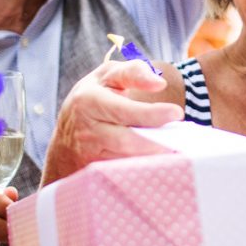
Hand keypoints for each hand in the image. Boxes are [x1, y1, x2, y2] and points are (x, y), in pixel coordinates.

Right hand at [41, 60, 181, 185]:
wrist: (63, 136)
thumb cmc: (92, 98)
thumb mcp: (107, 77)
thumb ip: (134, 71)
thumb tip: (159, 83)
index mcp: (89, 100)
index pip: (123, 110)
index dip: (151, 114)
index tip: (176, 113)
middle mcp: (87, 129)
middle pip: (126, 141)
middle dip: (156, 142)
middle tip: (181, 140)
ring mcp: (89, 154)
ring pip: (126, 160)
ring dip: (153, 158)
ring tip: (177, 151)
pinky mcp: (94, 172)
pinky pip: (123, 173)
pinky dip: (143, 169)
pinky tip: (161, 163)